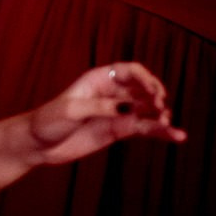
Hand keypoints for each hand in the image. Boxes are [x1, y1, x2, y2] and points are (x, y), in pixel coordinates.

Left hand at [26, 62, 184, 167]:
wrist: (37, 144)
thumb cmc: (48, 121)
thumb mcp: (71, 111)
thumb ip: (101, 108)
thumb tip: (130, 108)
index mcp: (97, 80)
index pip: (129, 71)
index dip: (145, 78)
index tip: (154, 93)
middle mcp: (111, 94)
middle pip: (143, 89)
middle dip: (156, 96)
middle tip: (159, 110)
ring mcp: (116, 113)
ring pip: (147, 110)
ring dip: (161, 115)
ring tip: (168, 125)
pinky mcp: (118, 131)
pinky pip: (144, 128)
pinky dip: (161, 132)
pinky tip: (177, 137)